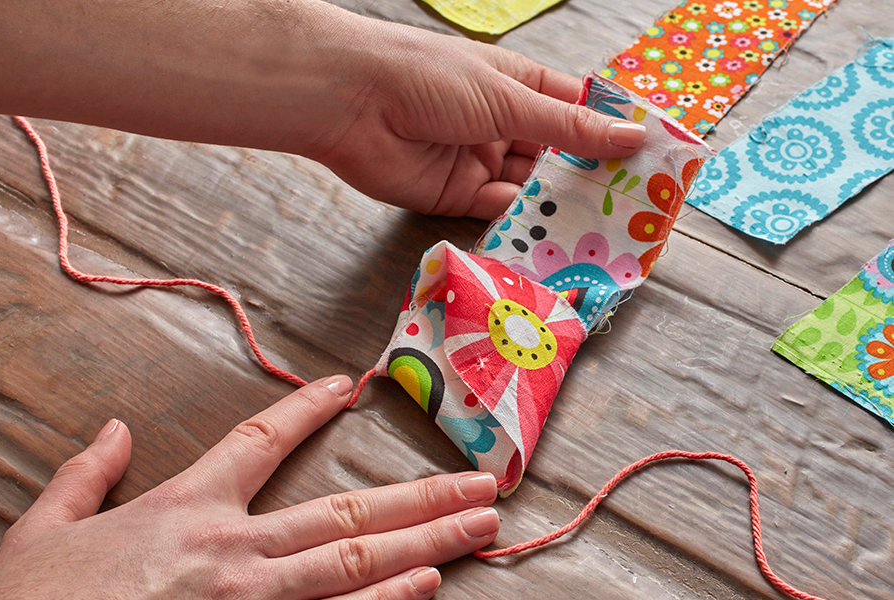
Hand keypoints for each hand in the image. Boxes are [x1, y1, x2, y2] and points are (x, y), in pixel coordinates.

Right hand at [0, 376, 499, 598]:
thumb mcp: (44, 530)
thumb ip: (85, 475)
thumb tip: (112, 430)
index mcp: (187, 507)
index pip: (258, 440)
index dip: (305, 409)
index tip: (347, 386)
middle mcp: (233, 549)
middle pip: (345, 512)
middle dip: (420, 496)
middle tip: (481, 484)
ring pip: (355, 564)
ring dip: (424, 543)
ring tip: (476, 528)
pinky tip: (425, 590)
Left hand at [304, 17, 646, 218]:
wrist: (351, 102)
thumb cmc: (430, 77)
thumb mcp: (509, 98)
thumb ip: (567, 128)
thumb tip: (630, 137)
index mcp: (520, 86)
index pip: (578, 112)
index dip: (612, 135)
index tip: (651, 159)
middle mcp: (504, 125)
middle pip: (559, 157)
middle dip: (592, 178)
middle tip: (634, 206)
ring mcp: (481, 161)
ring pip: (534, 188)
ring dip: (562, 205)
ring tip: (605, 227)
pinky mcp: (456, 195)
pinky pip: (500, 211)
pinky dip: (525, 222)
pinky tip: (555, 234)